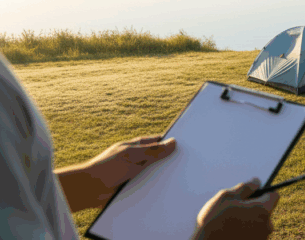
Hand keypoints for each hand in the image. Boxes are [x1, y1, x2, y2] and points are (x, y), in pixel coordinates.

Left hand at [56, 135, 175, 211]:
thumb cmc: (106, 168)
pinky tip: (169, 190)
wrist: (89, 190)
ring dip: (164, 176)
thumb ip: (152, 151)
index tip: (186, 144)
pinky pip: (151, 186)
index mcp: (136, 147)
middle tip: (187, 162)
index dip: (170, 142)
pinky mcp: (135, 187)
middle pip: (159, 158)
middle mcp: (138, 159)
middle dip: (170, 160)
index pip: (157, 141)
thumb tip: (173, 142)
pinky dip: (158, 187)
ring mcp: (137, 174)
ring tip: (181, 178)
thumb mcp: (131, 155)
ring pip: (156, 173)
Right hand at [193, 178, 278, 239]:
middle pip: (266, 210)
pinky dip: (247, 231)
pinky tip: (232, 231)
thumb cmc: (214, 221)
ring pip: (259, 223)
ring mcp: (262, 238)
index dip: (264, 192)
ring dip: (250, 220)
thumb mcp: (226, 197)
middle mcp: (267, 225)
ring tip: (232, 221)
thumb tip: (256, 181)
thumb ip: (245, 187)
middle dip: (255, 208)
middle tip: (237, 208)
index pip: (274, 196)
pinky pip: (254, 234)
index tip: (255, 193)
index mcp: (262, 210)